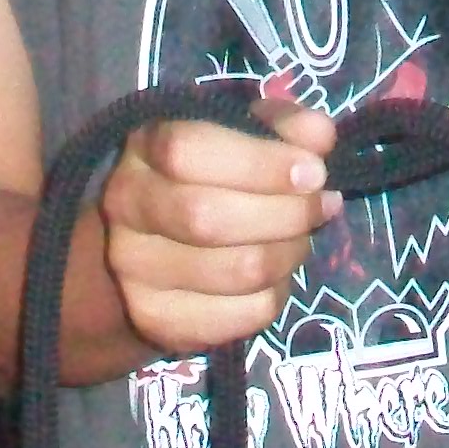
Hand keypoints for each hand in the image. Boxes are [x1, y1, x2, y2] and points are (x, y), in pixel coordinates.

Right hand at [98, 94, 340, 357]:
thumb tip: (318, 134)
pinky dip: (276, 293)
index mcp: (144, 147)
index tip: (313, 172)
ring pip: (238, 270)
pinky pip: (245, 314)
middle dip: (286, 214)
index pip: (187, 151)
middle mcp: (127, 207)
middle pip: (210, 218)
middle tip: (321, 206)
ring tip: (298, 239)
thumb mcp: (242, 135)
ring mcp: (135, 270)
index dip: (260, 163)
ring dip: (289, 254)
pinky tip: (274, 276)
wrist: (154, 244)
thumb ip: (282, 127)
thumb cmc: (209, 175)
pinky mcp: (158, 320)